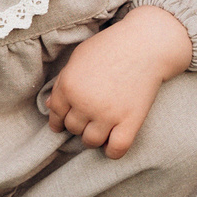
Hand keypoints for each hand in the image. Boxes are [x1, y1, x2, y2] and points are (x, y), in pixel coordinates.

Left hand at [45, 5, 193, 158]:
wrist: (145, 44)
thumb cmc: (110, 47)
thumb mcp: (78, 58)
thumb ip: (63, 82)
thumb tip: (51, 105)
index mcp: (69, 86)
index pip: (56, 114)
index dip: (59, 120)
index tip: (64, 122)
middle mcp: (84, 103)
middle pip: (73, 128)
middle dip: (78, 125)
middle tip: (89, 117)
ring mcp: (107, 114)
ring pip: (90, 141)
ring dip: (93, 137)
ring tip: (100, 128)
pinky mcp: (130, 122)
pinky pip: (116, 149)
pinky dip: (112, 151)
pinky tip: (113, 142)